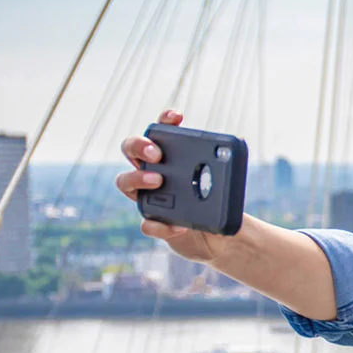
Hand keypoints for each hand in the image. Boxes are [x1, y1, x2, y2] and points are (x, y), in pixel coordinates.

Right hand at [117, 109, 231, 262]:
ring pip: (125, 182)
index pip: (160, 132)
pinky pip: (147, 224)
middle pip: (130, 150)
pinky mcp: (153, 223)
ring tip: (158, 181)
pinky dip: (161, 225)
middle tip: (157, 154)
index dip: (164, 120)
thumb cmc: (215, 202)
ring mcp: (148, 197)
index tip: (178, 117)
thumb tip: (228, 159)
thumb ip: (222, 172)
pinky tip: (179, 226)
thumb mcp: (222, 185)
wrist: (216, 235)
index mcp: (168, 158)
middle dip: (139, 146)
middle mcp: (151, 172)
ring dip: (138, 178)